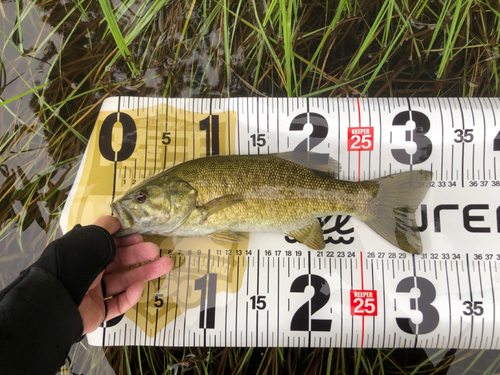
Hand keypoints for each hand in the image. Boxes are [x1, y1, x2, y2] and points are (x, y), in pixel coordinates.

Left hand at [78, 216, 172, 333]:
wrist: (57, 303)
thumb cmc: (75, 266)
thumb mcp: (90, 239)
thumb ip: (104, 228)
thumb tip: (116, 220)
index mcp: (84, 255)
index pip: (108, 247)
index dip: (125, 241)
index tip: (140, 238)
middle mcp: (89, 273)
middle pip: (119, 264)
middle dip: (140, 256)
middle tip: (157, 251)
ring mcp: (93, 294)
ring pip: (123, 282)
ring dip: (144, 274)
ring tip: (165, 266)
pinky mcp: (98, 312)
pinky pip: (116, 303)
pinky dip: (129, 296)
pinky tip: (139, 288)